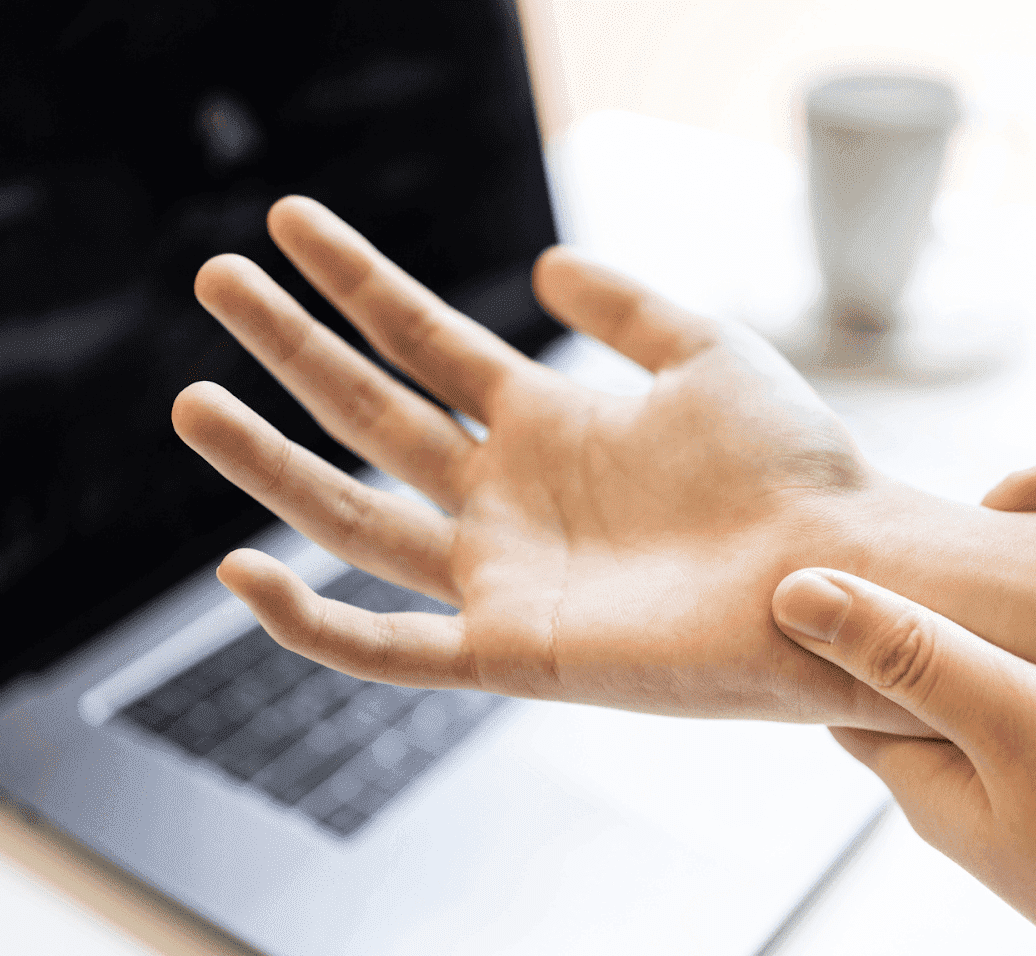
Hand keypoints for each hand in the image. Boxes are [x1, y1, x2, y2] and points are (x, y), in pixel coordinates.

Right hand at [172, 196, 928, 731]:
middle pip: (369, 416)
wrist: (843, 569)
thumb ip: (625, 305)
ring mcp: (502, 576)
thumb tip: (545, 259)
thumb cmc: (793, 467)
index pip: (424, 343)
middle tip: (214, 281)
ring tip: (193, 398)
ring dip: (271, 464)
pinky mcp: (512, 652)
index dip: (356, 283)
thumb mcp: (704, 353)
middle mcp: (507, 499)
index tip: (290, 223)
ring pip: (355, 520)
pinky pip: (388, 650)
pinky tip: (239, 571)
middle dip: (291, 349)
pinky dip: (312, 624)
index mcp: (545, 425)